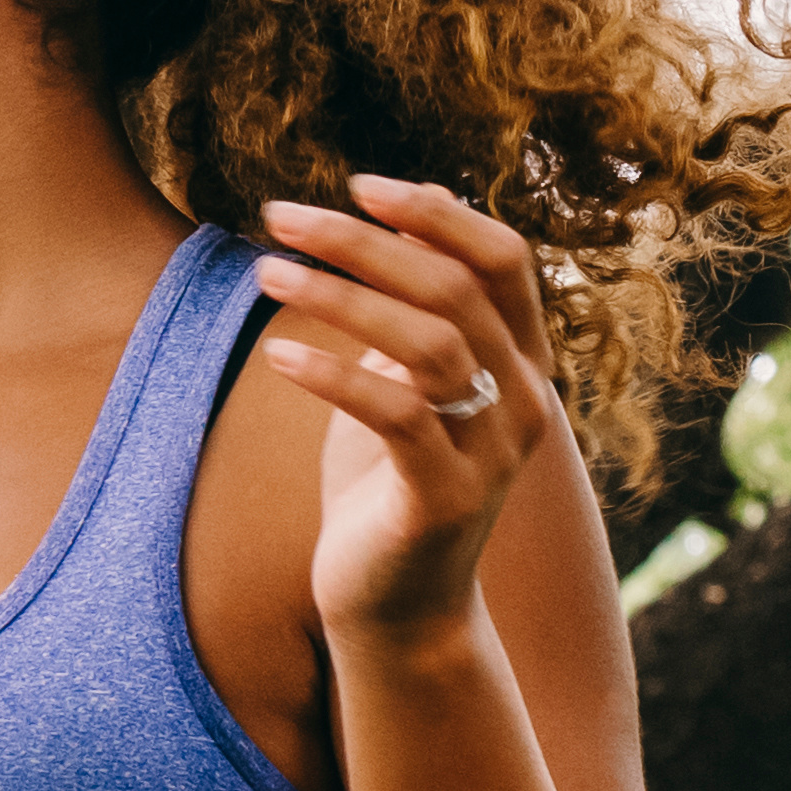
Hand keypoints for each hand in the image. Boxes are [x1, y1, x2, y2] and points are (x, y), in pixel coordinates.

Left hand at [253, 176, 558, 651]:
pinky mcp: (447, 497)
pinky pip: (397, 416)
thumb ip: (414, 309)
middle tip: (280, 216)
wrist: (397, 606)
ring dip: (340, 298)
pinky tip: (277, 357)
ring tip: (266, 274)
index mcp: (520, 361)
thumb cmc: (386, 482)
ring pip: (430, 344)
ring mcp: (492, 450)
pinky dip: (334, 377)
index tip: (360, 184)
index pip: (503, 260)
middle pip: (455, 288)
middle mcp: (524, 399)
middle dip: (364, 241)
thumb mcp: (402, 383)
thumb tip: (408, 209)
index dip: (438, 213)